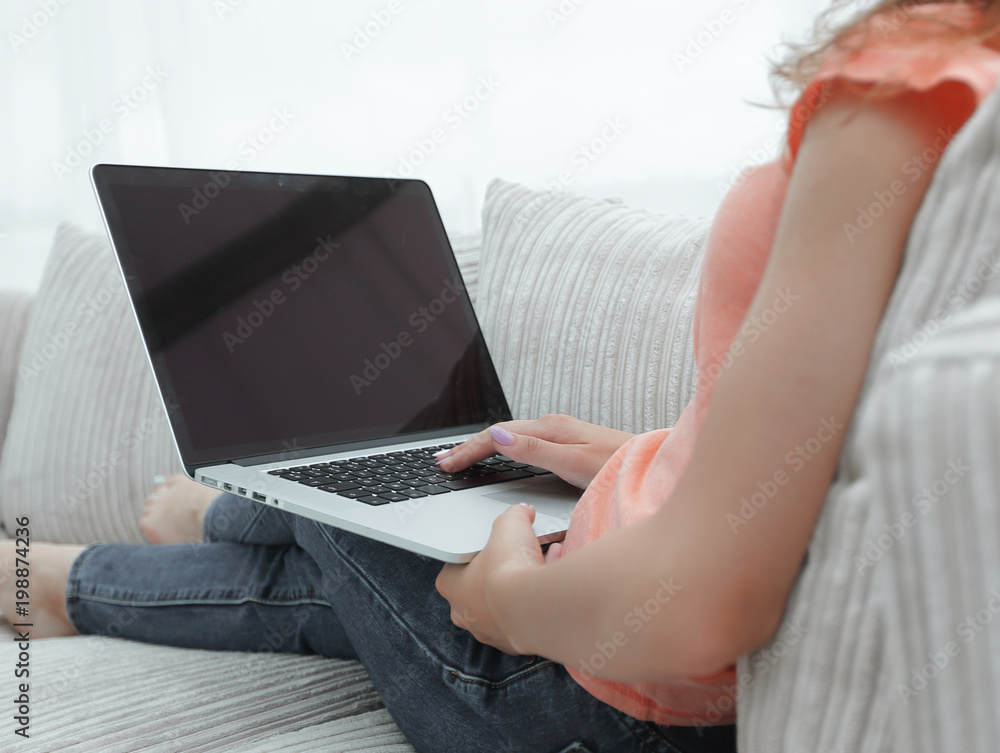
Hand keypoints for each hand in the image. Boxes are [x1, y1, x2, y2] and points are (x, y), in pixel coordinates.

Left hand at [435, 503, 543, 654]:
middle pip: (484, 585)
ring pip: (507, 601)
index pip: (457, 564)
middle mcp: (466, 612)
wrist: (531, 607)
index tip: (494, 542)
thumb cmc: (507, 570)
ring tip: (544, 557)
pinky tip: (553, 573)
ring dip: (523, 581)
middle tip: (520, 552)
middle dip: (503, 568)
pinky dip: (539, 595)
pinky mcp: (516, 641)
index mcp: (451, 585)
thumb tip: (522, 510)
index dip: (479, 550)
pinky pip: (527, 613)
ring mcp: (490, 630)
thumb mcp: (509, 525)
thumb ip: (514, 515)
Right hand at [436, 414, 633, 488]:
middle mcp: (553, 427)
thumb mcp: (575, 462)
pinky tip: (498, 458)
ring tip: (461, 459)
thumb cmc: (621, 467)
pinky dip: (501, 451)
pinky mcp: (566, 446)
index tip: (446, 464)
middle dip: (469, 447)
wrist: (653, 468)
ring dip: (483, 448)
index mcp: (551, 428)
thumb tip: (499, 436)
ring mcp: (560, 435)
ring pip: (510, 437)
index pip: (497, 435)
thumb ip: (536, 451)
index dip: (469, 450)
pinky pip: (523, 444)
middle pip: (500, 433)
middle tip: (442, 461)